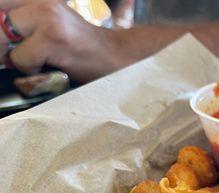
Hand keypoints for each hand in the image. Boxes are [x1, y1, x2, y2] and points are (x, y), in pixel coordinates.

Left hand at [0, 0, 127, 80]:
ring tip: (36, 61)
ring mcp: (47, 18)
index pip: (0, 6)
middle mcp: (40, 2)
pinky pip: (21, 59)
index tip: (5, 42)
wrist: (117, 57)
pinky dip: (30, 70)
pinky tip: (49, 67)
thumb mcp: (49, 25)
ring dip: (15, 57)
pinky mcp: (53, 38)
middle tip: (13, 55)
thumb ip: (22, 25)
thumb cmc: (82, 48)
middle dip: (0, 42)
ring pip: (2, 39)